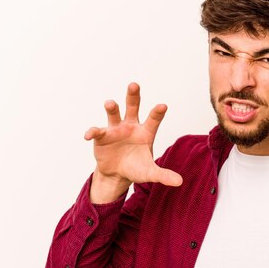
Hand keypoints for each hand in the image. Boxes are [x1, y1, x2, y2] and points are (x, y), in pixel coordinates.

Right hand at [84, 83, 182, 201]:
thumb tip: (180, 182)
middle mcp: (131, 126)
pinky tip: (88, 135)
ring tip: (110, 103)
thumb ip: (163, 175)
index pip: (153, 120)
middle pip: (133, 107)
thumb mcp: (150, 173)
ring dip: (112, 108)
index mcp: (146, 132)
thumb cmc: (136, 168)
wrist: (117, 174)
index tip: (163, 106)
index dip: (157, 113)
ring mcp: (115, 129)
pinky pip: (96, 131)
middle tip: (134, 84)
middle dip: (133, 95)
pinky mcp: (102, 136)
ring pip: (114, 114)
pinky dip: (92, 132)